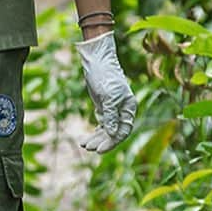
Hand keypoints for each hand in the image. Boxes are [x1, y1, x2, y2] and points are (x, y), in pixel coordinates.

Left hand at [75, 31, 136, 152]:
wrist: (97, 61)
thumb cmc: (105, 76)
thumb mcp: (108, 96)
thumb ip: (111, 115)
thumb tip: (112, 134)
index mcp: (128, 108)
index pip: (123, 130)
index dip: (112, 142)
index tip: (99, 149)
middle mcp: (122, 111)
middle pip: (114, 132)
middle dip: (101, 141)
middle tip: (88, 147)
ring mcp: (113, 110)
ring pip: (106, 130)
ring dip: (95, 138)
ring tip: (83, 143)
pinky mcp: (104, 107)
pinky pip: (101, 124)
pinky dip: (94, 132)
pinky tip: (86, 138)